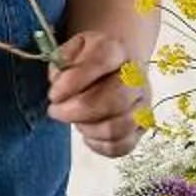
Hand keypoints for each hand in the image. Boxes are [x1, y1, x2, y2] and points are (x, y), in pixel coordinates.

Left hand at [49, 28, 149, 158]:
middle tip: (56, 111)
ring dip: (88, 128)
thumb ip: (61, 61)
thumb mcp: (70, 50)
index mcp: (116, 50)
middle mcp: (135, 77)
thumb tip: (58, 81)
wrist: (114, 67)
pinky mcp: (141, 128)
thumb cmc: (86, 61)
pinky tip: (86, 134)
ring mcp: (142, 104)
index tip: (53, 95)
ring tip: (74, 121)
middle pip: (115, 100)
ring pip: (119, 126)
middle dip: (78, 111)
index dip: (74, 81)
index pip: (102, 61)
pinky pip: (123, 146)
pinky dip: (99, 145)